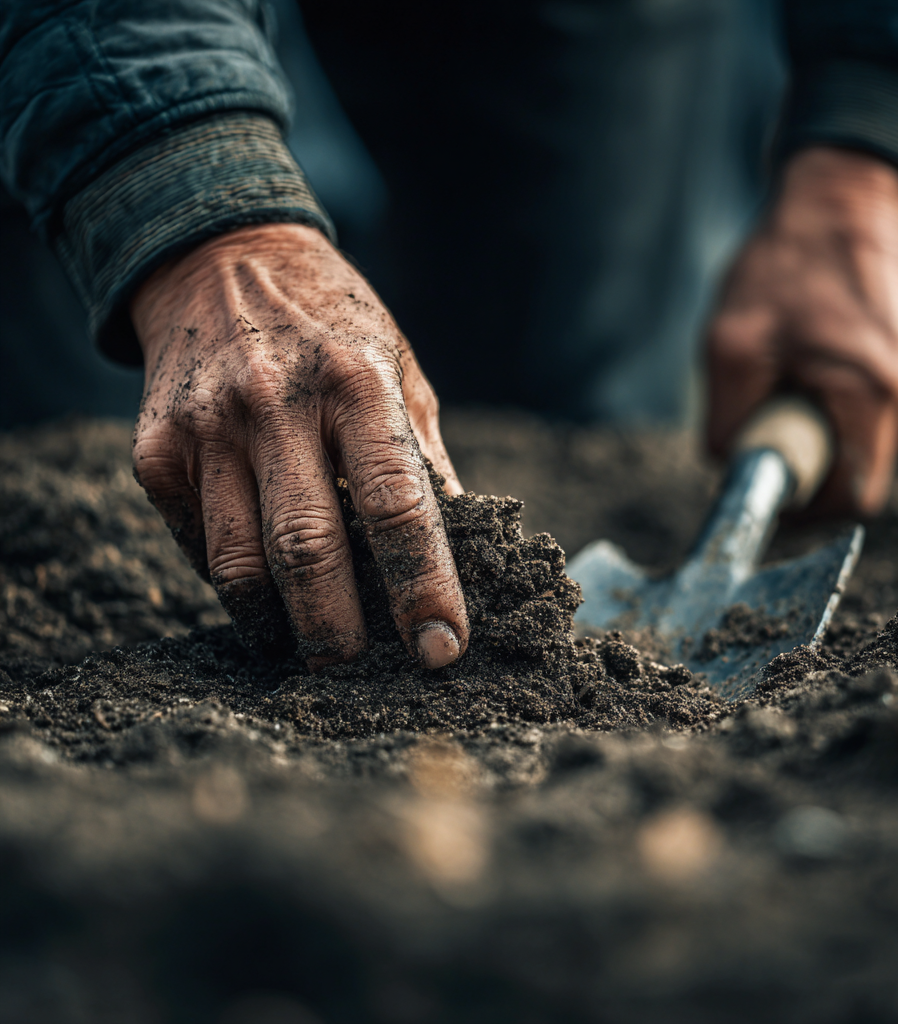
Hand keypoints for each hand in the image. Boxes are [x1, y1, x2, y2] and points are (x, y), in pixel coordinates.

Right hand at [130, 223, 467, 669]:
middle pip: (309, 549)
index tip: (442, 647)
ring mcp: (206, 427)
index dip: (424, 586)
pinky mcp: (156, 450)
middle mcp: (275, 403)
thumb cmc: (333, 325)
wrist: (220, 259)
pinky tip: (259, 588)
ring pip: (239, 562)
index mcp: (356, 382)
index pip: (398, 506)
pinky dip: (232, 581)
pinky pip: (198, 542)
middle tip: (360, 667)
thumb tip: (460, 545)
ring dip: (278, 623)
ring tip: (308, 647)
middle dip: (339, 629)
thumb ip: (423, 457)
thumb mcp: (399, 368)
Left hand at [705, 146, 897, 515]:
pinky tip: (837, 353)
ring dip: (838, 424)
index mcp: (875, 392)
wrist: (850, 190)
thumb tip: (733, 468)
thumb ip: (726, 424)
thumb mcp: (728, 345)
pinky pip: (896, 409)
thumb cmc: (785, 262)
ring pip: (879, 441)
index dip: (807, 508)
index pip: (851, 498)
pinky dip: (861, 399)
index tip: (777, 490)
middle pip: (863, 471)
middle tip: (781, 410)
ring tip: (809, 366)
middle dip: (817, 456)